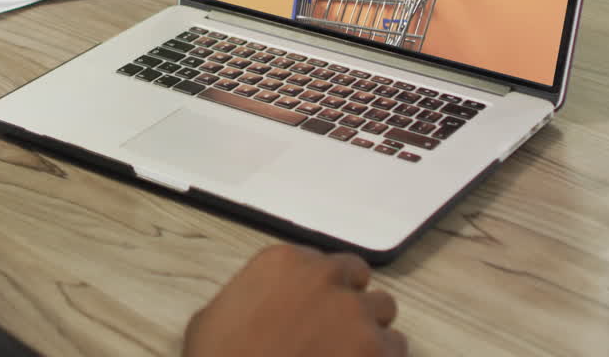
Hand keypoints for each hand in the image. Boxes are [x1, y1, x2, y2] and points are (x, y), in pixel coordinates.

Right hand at [184, 245, 405, 356]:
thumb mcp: (212, 318)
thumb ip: (247, 299)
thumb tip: (255, 310)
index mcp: (283, 262)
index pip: (321, 261)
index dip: (320, 286)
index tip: (314, 305)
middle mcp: (325, 279)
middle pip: (357, 277)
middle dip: (349, 299)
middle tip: (334, 328)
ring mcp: (355, 314)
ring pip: (383, 309)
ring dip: (369, 328)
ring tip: (350, 352)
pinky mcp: (376, 350)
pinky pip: (396, 347)